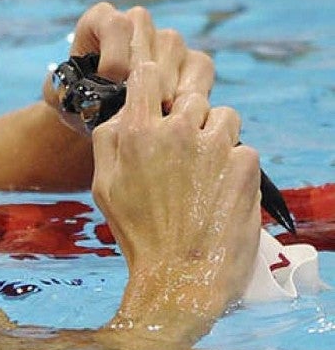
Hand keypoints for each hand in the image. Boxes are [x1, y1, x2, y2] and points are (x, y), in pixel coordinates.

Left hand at [43, 2, 214, 134]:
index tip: (108, 86)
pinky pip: (200, 65)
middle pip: (149, 34)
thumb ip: (60, 90)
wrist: (100, 119)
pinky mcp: (191, 61)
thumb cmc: (77, 104)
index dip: (114, 58)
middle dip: (142, 74)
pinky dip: (192, 88)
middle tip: (136, 104)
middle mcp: (136, 22)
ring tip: (153, 111)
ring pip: (175, 47)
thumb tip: (75, 89)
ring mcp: (165, 40)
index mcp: (100, 20)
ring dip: (166, 81)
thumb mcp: (61, 97)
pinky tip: (176, 111)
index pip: (117, 24)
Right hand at [91, 57, 260, 344]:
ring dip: (216, 134)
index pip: (148, 74)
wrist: (180, 276)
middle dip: (188, 115)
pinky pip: (243, 148)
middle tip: (183, 149)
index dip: (153, 80)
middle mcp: (177, 130)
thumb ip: (108, 140)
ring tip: (205, 170)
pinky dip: (234, 164)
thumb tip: (123, 110)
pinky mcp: (246, 164)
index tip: (156, 95)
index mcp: (138, 132)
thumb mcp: (103, 185)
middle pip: (190, 95)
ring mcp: (215, 145)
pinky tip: (220, 190)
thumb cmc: (137, 233)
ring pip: (223, 116)